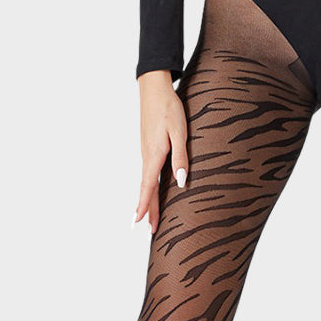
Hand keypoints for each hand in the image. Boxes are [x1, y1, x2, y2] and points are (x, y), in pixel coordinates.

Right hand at [134, 70, 188, 233]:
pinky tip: (153, 192)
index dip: (144, 206)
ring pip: (148, 182)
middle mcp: (147, 156)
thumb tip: (180, 181)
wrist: (155, 88)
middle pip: (147, 189)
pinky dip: (150, 187)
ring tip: (151, 217)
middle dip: (148, 211)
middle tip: (149, 231)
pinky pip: (149, 173)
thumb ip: (181, 157)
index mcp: (154, 155)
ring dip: (149, 201)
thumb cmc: (169, 108)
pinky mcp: (149, 148)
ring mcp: (146, 152)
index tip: (139, 223)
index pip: (148, 187)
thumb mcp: (179, 132)